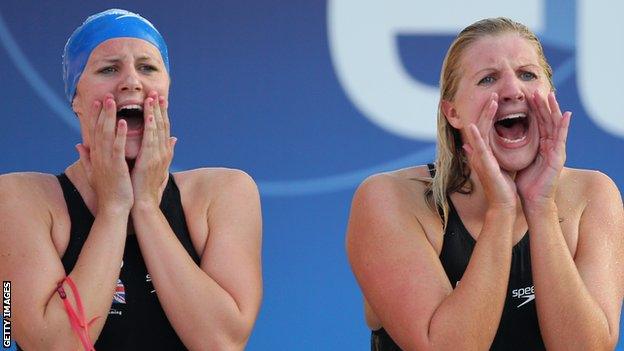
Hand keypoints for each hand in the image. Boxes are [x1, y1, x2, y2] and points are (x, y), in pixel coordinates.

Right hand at [76, 94, 133, 212]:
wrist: (114, 209)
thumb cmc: (107, 192)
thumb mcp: (94, 173)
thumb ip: (86, 158)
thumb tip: (78, 145)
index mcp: (96, 157)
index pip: (95, 133)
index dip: (96, 117)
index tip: (98, 103)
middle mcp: (98, 157)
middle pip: (99, 130)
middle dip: (102, 112)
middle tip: (106, 95)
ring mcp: (106, 161)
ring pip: (107, 135)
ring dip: (110, 117)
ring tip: (113, 102)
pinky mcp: (116, 167)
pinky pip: (117, 147)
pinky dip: (119, 134)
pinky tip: (123, 122)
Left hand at [130, 92, 176, 206]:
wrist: (143, 203)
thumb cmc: (146, 188)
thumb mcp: (158, 167)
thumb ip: (166, 152)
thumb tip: (174, 139)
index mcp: (163, 153)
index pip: (164, 129)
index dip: (162, 114)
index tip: (159, 100)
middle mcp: (163, 152)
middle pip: (163, 126)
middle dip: (160, 109)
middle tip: (157, 92)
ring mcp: (158, 156)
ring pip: (158, 130)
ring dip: (155, 113)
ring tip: (152, 98)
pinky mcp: (150, 160)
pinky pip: (151, 140)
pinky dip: (151, 127)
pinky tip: (149, 116)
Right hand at [463, 93, 517, 209]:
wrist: (502, 205)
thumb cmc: (501, 188)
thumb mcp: (494, 166)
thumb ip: (485, 154)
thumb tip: (469, 144)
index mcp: (483, 153)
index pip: (485, 129)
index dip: (489, 115)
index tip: (495, 101)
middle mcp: (479, 154)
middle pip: (481, 127)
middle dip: (487, 110)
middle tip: (493, 95)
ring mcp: (480, 159)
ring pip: (480, 133)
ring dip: (484, 117)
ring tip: (491, 102)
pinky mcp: (484, 166)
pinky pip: (479, 149)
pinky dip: (475, 137)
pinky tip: (473, 126)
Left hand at [515, 91, 570, 205]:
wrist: (529, 200)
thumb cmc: (522, 183)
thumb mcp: (512, 161)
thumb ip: (506, 150)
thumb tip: (489, 142)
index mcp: (538, 146)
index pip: (535, 123)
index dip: (532, 110)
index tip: (526, 96)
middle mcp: (548, 146)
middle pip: (545, 121)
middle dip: (541, 105)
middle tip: (536, 90)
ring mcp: (555, 151)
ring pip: (554, 125)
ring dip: (553, 110)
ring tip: (551, 95)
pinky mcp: (558, 158)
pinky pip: (562, 139)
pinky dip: (564, 126)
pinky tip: (566, 115)